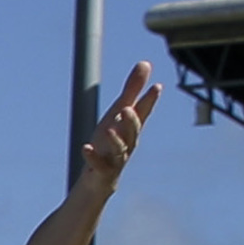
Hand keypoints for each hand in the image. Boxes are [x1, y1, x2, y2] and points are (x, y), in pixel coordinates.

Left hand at [79, 61, 160, 187]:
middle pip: (132, 133)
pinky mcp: (102, 173)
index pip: (142, 114)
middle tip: (127, 108)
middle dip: (131, 122)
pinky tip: (86, 148)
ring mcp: (115, 160)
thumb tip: (145, 63)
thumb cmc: (109, 144)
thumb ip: (132, 90)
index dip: (149, 101)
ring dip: (115, 140)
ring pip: (120, 151)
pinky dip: (93, 157)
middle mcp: (126, 144)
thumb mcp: (117, 114)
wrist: (98, 181)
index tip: (157, 86)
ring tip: (109, 129)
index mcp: (130, 129)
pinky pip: (99, 166)